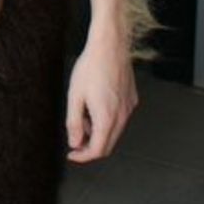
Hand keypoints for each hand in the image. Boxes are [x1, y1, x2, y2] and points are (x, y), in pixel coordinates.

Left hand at [65, 29, 137, 163]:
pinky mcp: (132, 99)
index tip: (72, 155)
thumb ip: (74, 123)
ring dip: (98, 131)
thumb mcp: (75, 96)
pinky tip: (95, 104)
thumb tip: (75, 142)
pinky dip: (107, 120)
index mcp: (107, 118)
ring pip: (114, 132)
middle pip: (108, 144)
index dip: (83, 157)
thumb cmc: (91, 66)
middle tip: (75, 137)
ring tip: (83, 112)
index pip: (97, 150)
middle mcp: (122, 116)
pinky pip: (120, 118)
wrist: (110, 45)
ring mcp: (129, 108)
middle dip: (90, 145)